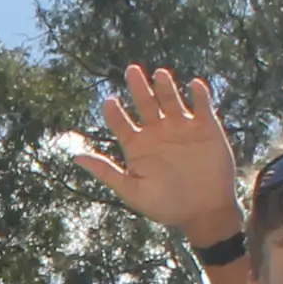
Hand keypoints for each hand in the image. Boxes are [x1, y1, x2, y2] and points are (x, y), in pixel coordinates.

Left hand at [66, 66, 239, 248]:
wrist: (204, 213)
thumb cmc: (166, 206)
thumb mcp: (132, 191)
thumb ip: (107, 172)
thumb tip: (75, 158)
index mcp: (137, 146)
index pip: (120, 122)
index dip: (114, 112)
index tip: (109, 101)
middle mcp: (157, 132)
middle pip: (144, 102)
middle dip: (138, 87)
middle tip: (131, 70)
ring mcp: (181, 128)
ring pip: (170, 100)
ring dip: (165, 86)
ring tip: (160, 75)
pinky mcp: (206, 128)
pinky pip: (201, 106)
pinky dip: (198, 95)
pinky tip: (193, 86)